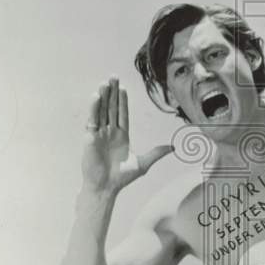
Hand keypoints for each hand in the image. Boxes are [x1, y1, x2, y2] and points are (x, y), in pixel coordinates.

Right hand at [82, 77, 172, 193]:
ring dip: (103, 97)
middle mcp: (109, 132)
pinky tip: (97, 96)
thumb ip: (157, 153)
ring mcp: (99, 134)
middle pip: (111, 108)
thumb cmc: (122, 178)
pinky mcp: (90, 137)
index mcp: (121, 136)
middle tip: (113, 77)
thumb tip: (173, 147)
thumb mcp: (143, 163)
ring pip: (102, 111)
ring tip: (105, 83)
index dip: (122, 101)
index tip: (123, 88)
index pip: (122, 114)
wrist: (106, 187)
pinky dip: (94, 108)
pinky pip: (92, 119)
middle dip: (112, 93)